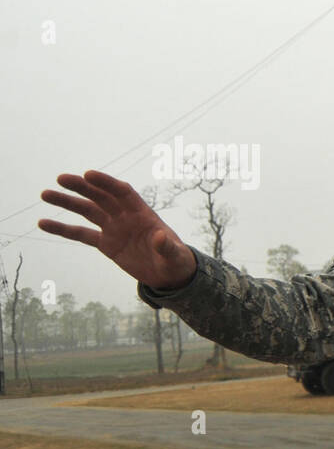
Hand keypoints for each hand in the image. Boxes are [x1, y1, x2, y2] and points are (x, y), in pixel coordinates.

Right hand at [39, 170, 196, 290]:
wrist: (169, 274)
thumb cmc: (175, 260)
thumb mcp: (174, 255)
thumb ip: (166, 245)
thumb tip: (159, 237)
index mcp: (143, 213)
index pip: (122, 192)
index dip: (106, 183)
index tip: (88, 174)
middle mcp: (125, 217)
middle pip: (101, 197)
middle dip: (82, 188)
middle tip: (61, 179)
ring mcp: (113, 228)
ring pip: (87, 211)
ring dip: (67, 202)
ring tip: (45, 194)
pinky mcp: (105, 244)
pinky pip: (80, 234)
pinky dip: (63, 229)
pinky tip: (43, 223)